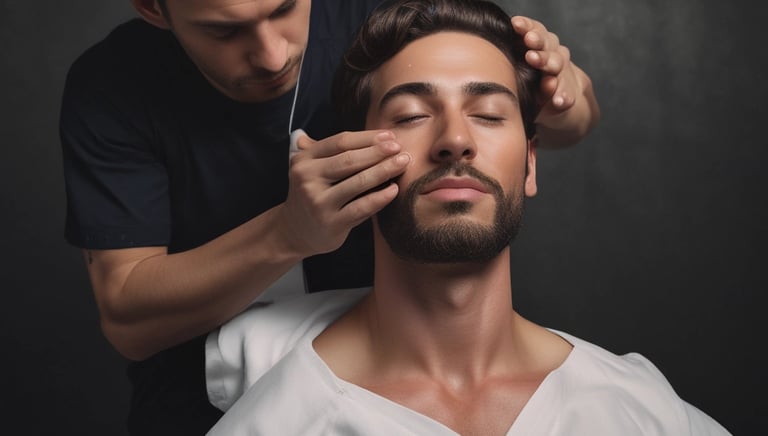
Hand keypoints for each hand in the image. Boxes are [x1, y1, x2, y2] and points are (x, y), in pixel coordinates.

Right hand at [279, 130, 410, 255]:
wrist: (294, 231)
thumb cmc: (314, 194)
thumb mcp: (314, 169)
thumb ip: (335, 151)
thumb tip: (376, 134)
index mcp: (303, 159)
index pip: (340, 142)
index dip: (368, 138)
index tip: (390, 136)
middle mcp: (307, 179)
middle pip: (349, 159)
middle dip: (378, 152)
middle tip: (400, 148)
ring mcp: (317, 202)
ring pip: (358, 182)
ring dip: (384, 170)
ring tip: (403, 163)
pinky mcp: (330, 223)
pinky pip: (361, 207)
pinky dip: (380, 198)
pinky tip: (394, 190)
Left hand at [511, 16, 598, 146]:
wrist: (554, 103)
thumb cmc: (522, 84)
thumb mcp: (512, 72)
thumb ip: (501, 62)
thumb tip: (471, 53)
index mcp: (537, 45)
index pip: (533, 30)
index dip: (526, 26)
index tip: (515, 24)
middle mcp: (551, 54)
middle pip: (547, 44)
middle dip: (538, 45)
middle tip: (529, 50)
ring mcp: (561, 73)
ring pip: (558, 64)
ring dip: (550, 66)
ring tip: (542, 74)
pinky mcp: (568, 94)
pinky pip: (568, 94)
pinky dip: (563, 97)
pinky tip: (559, 100)